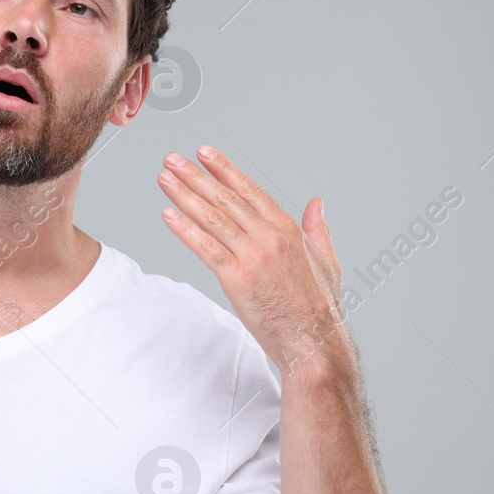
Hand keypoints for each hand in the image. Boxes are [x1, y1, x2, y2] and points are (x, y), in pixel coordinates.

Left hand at [157, 144, 351, 379]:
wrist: (313, 341)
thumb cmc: (319, 307)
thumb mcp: (327, 260)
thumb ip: (318, 228)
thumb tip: (317, 203)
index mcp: (288, 229)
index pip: (250, 191)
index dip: (224, 170)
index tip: (205, 153)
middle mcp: (269, 238)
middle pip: (226, 199)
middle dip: (196, 176)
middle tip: (173, 159)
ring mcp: (253, 257)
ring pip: (212, 218)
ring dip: (185, 195)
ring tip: (165, 178)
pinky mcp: (237, 279)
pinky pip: (206, 248)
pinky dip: (185, 230)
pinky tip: (168, 215)